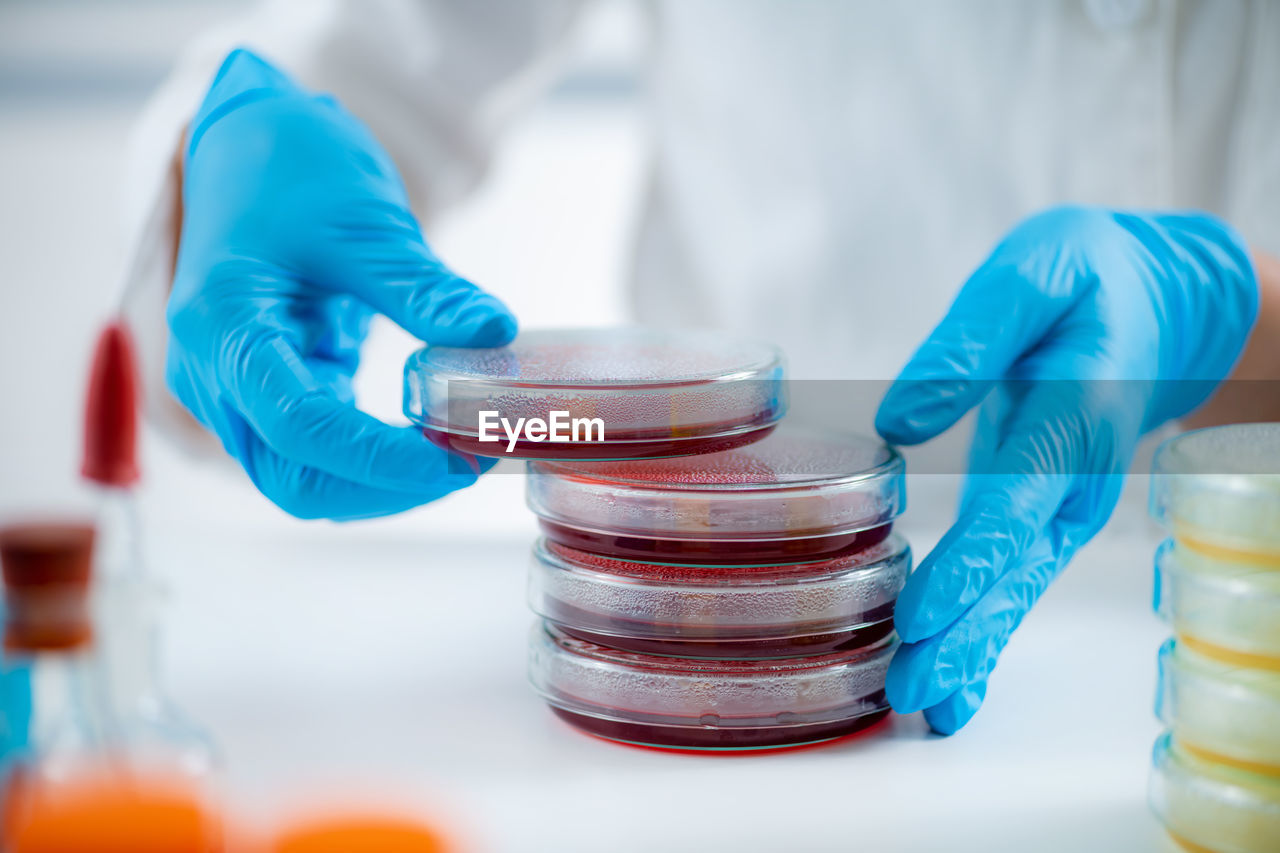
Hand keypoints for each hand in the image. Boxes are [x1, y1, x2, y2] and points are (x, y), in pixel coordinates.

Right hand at [167, 50, 516, 519]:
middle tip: (469, 463)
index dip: (380, 459)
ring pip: (303, 477)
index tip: (458, 459)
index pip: (298, 425)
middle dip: (384, 487)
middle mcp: (214, 373)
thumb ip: (425, 289)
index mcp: (223, 325)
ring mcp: (235, 390)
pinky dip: (373, 460)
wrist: (249, 146)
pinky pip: (317, 454)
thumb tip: (495, 333)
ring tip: (458, 454)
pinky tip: (430, 443)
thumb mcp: (364, 221)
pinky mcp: (268, 393)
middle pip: (293, 477)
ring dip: (381, 483)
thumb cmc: (290, 168)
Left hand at [876, 205, 1257, 732]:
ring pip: (1016, 587)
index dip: (969, 564)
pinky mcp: (1042, 511)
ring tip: (921, 702)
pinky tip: (954, 681)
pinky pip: (1014, 578)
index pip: (1014, 504)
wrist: (1158, 304)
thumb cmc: (1088, 280)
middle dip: (962, 633)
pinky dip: (984, 631)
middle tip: (908, 688)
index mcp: (1070, 417)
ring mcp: (1061, 503)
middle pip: (1014, 567)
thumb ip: (971, 341)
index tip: (922, 617)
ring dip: (970, 647)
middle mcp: (1070, 478)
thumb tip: (902, 418)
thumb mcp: (1033, 275)